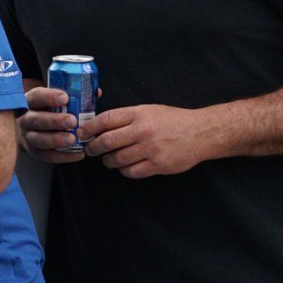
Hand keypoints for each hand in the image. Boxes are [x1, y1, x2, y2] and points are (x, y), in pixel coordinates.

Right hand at [20, 85, 86, 164]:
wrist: (28, 128)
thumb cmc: (45, 110)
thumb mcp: (52, 99)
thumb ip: (73, 95)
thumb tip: (96, 93)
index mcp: (30, 102)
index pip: (36, 97)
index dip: (49, 97)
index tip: (65, 98)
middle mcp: (26, 119)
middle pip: (36, 120)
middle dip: (54, 120)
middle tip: (72, 121)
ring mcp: (27, 136)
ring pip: (38, 139)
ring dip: (56, 140)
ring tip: (72, 140)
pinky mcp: (33, 151)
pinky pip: (46, 156)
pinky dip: (63, 156)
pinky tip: (78, 154)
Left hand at [83, 103, 217, 178]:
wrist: (201, 132)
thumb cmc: (173, 120)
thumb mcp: (149, 110)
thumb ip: (126, 117)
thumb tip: (99, 126)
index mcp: (139, 113)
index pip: (106, 119)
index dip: (89, 127)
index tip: (81, 133)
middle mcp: (143, 130)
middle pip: (107, 141)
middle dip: (93, 147)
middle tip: (90, 149)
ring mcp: (151, 149)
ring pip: (117, 159)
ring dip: (108, 161)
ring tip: (108, 159)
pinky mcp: (158, 164)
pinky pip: (131, 171)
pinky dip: (124, 170)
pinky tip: (125, 166)